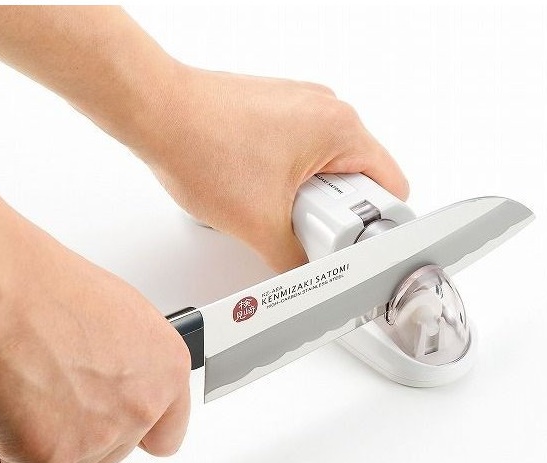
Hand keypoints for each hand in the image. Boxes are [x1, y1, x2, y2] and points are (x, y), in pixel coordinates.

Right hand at [0, 146, 190, 462]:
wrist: (1, 290)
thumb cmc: (49, 288)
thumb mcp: (120, 315)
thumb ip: (131, 362)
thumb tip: (117, 378)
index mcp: (167, 370)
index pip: (167, 433)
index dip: (138, 432)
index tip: (123, 429)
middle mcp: (141, 407)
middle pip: (113, 453)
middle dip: (83, 433)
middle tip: (54, 393)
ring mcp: (98, 437)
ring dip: (45, 442)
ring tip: (27, 389)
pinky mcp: (49, 458)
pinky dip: (3, 452)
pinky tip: (3, 407)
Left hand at [132, 66, 409, 270]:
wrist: (155, 111)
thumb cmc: (200, 144)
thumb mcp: (259, 224)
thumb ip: (295, 260)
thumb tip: (308, 273)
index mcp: (341, 128)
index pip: (392, 186)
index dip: (376, 226)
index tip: (352, 243)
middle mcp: (327, 108)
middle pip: (360, 177)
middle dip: (337, 212)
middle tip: (306, 229)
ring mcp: (301, 104)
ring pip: (330, 164)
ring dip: (312, 195)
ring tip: (276, 206)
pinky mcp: (277, 108)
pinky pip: (304, 149)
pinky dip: (292, 175)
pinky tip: (260, 189)